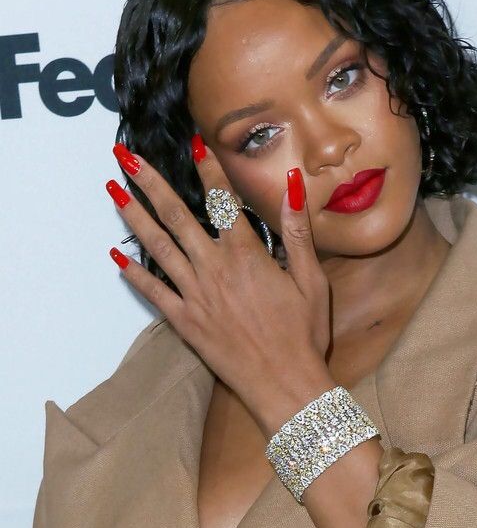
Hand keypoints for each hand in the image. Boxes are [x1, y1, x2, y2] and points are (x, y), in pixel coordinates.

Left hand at [106, 140, 330, 412]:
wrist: (286, 385)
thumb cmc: (304, 335)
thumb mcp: (312, 280)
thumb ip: (296, 231)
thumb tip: (292, 184)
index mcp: (246, 255)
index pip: (222, 200)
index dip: (207, 168)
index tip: (193, 142)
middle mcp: (214, 268)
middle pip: (176, 215)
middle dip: (149, 182)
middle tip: (125, 157)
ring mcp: (195, 295)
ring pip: (157, 247)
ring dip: (133, 217)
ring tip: (113, 191)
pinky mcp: (185, 322)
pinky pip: (153, 292)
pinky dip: (134, 273)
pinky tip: (116, 256)